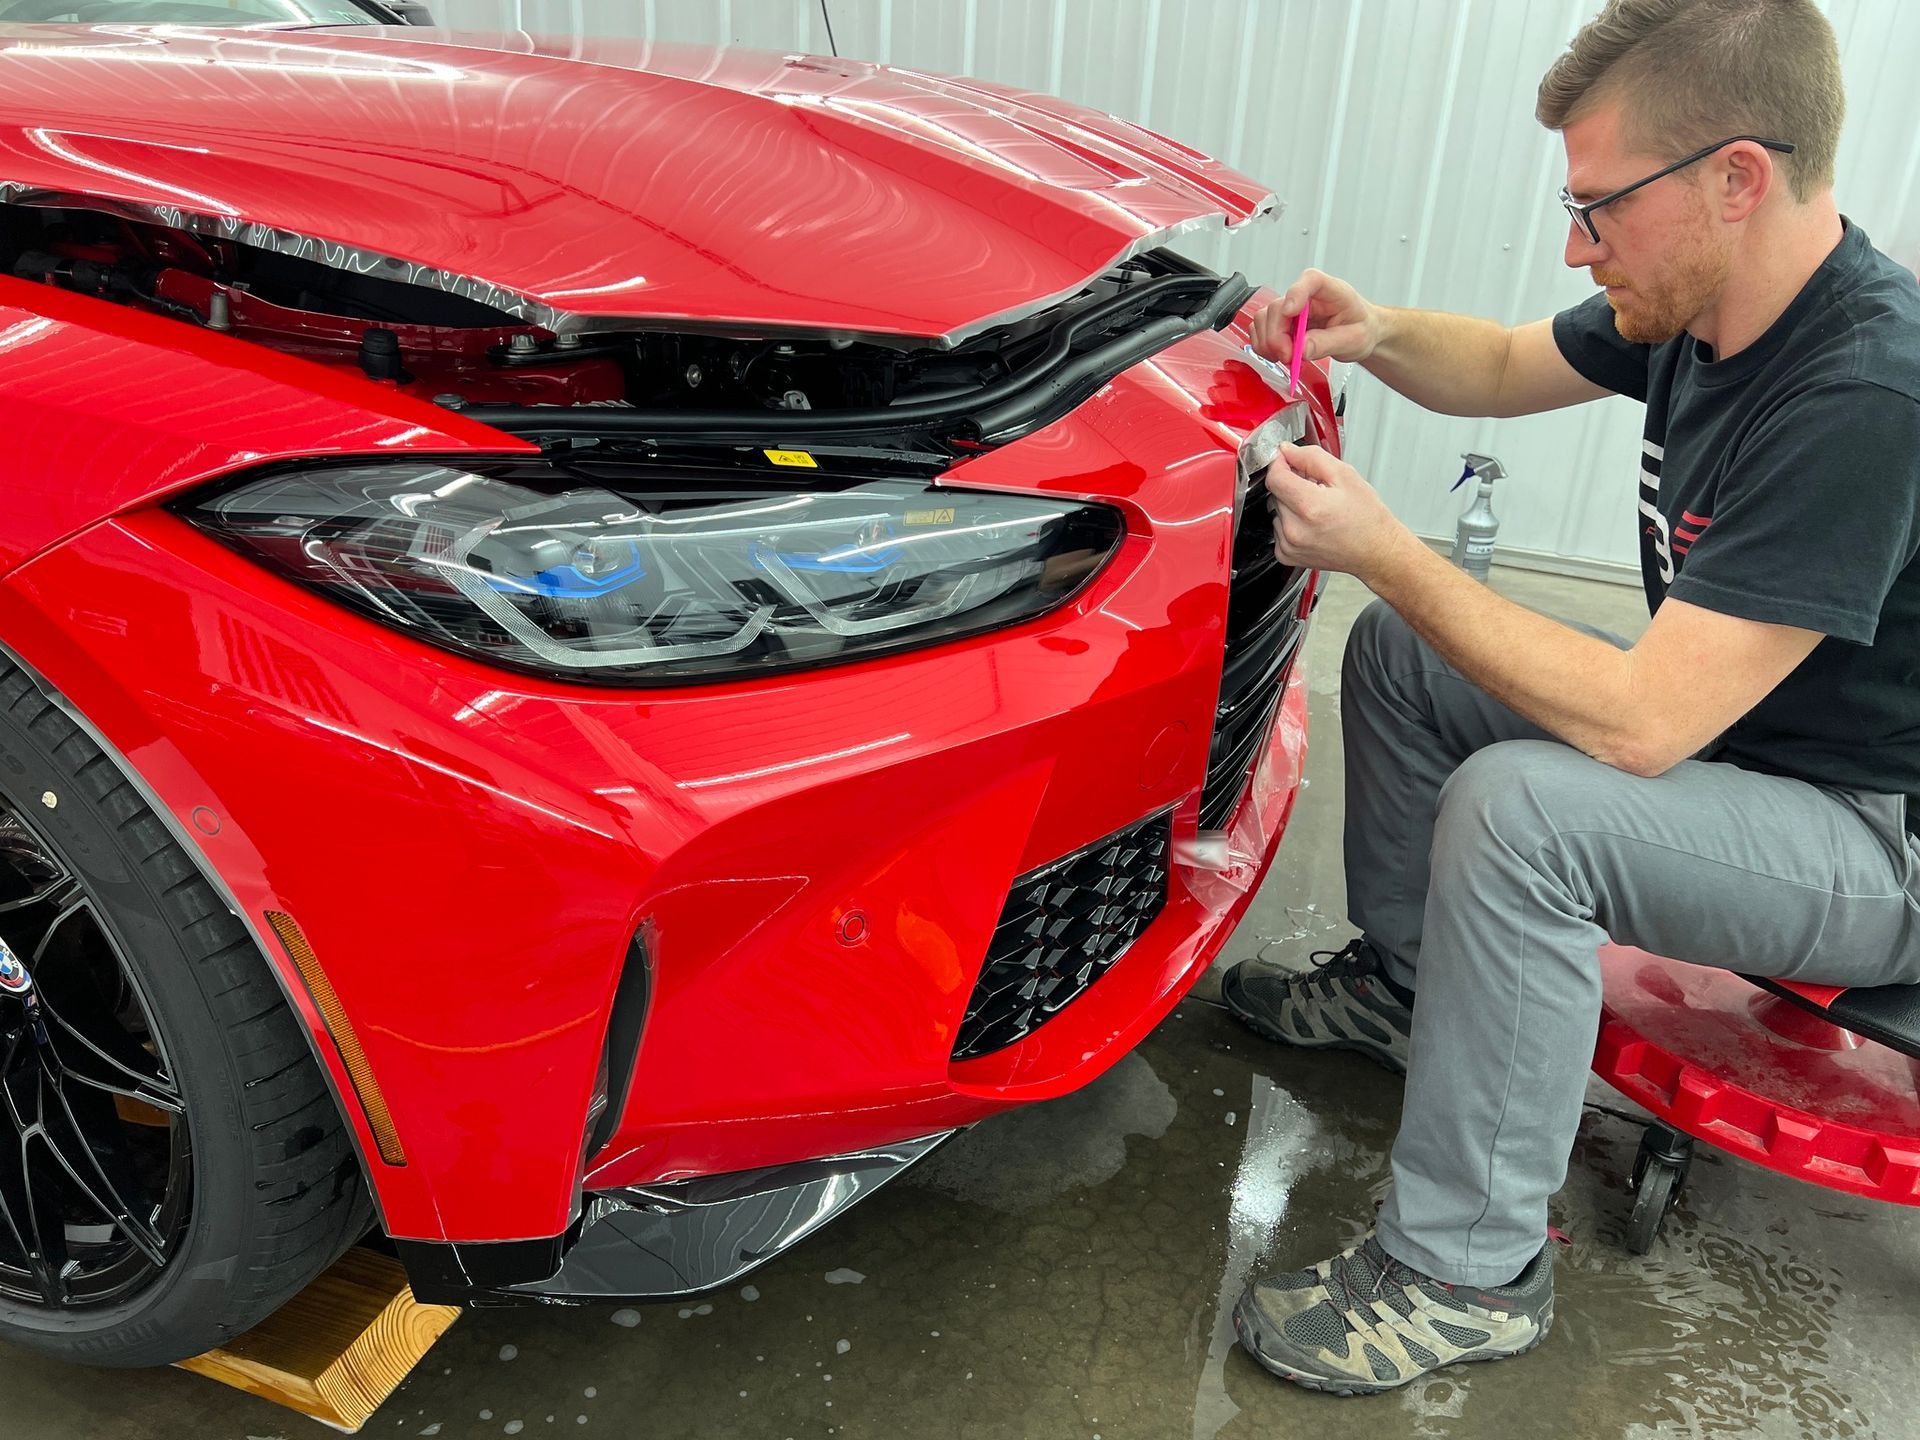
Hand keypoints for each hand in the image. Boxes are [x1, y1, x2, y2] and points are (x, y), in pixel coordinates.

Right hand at [1248, 269, 1378, 365]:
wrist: (1361, 333)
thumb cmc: (1361, 328)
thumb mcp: (1353, 339)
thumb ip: (1326, 343)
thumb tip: (1301, 348)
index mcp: (1330, 290)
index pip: (1310, 280)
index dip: (1296, 294)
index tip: (1290, 312)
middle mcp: (1306, 295)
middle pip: (1278, 307)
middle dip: (1277, 336)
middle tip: (1289, 356)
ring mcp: (1290, 308)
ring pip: (1264, 318)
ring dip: (1268, 342)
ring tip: (1286, 357)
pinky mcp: (1281, 322)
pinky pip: (1261, 330)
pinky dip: (1264, 345)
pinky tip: (1278, 354)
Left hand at [1265, 442, 1413, 582]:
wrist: (1375, 550)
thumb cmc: (1367, 518)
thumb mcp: (1345, 475)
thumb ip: (1311, 458)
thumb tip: (1287, 451)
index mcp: (1310, 507)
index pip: (1275, 477)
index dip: (1281, 463)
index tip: (1288, 459)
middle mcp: (1295, 529)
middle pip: (1276, 493)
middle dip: (1293, 484)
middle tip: (1317, 488)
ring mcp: (1289, 545)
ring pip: (1276, 509)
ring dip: (1291, 503)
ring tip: (1318, 507)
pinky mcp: (1286, 554)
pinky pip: (1278, 528)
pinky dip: (1290, 522)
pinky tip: (1311, 523)